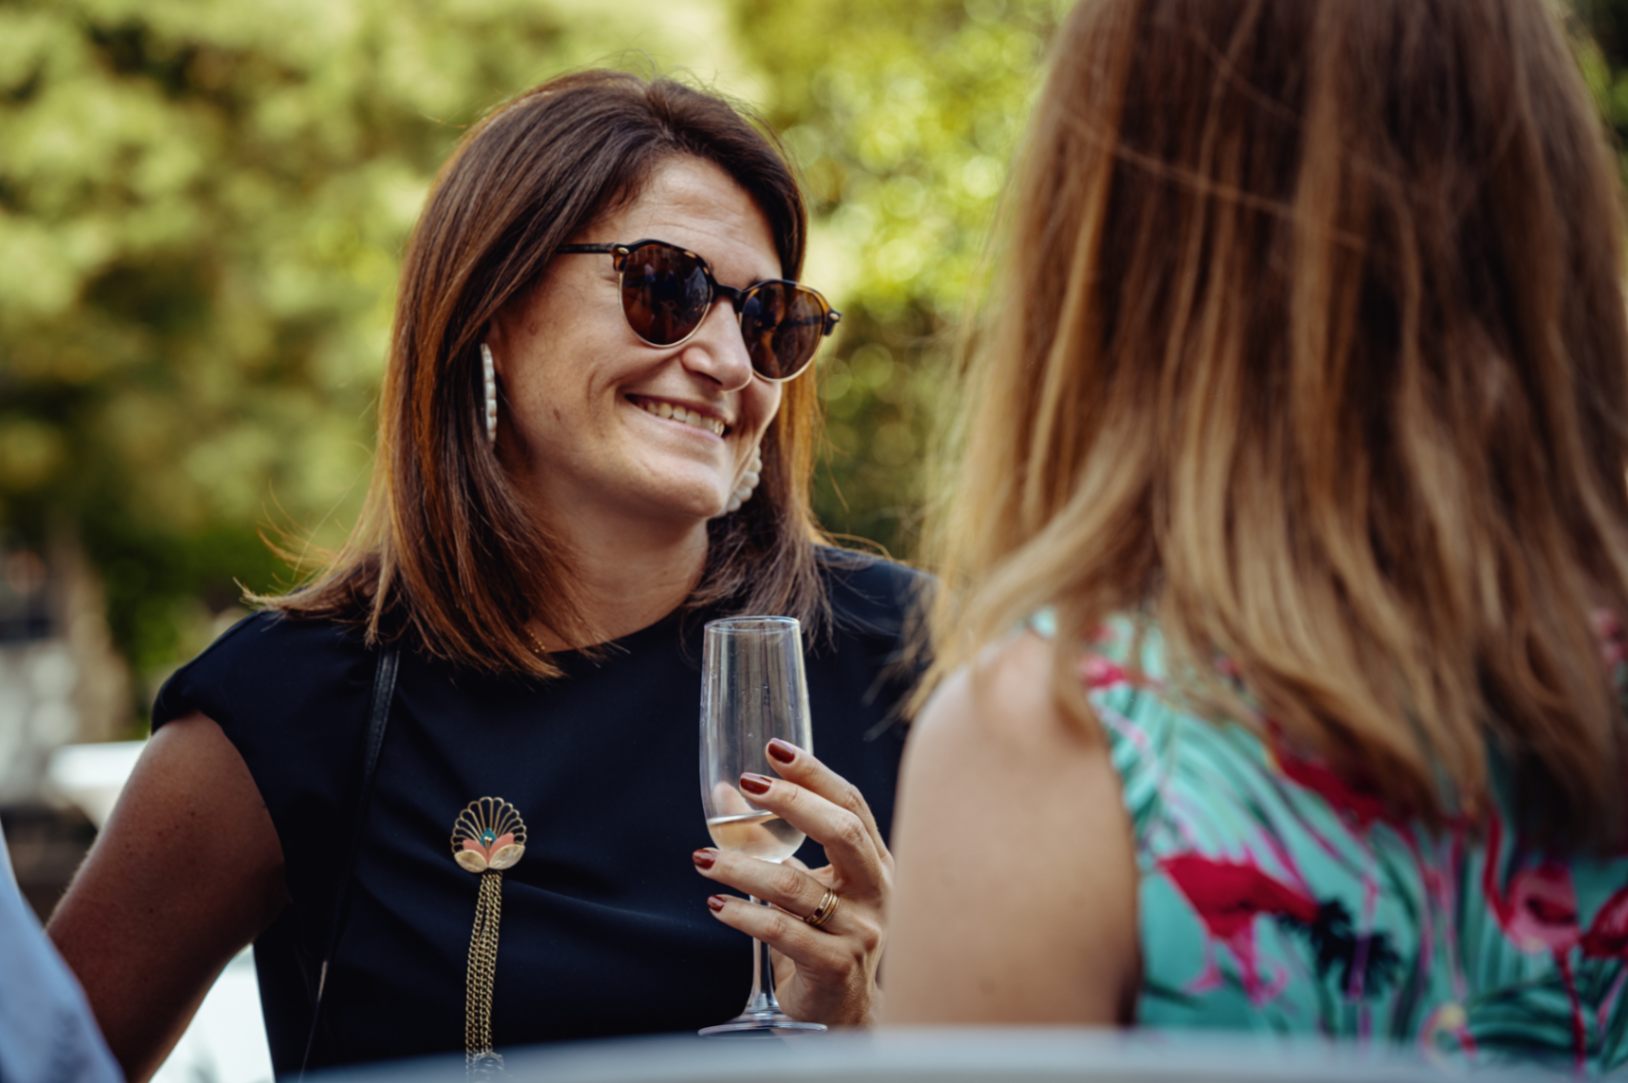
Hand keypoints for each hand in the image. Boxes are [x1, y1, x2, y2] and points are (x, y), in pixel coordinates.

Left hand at [692, 738, 891, 1026]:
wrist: (841, 1017)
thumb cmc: (822, 940)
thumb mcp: (801, 885)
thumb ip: (769, 840)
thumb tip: (728, 791)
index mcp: (874, 863)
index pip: (850, 804)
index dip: (814, 774)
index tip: (775, 748)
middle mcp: (876, 891)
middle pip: (843, 832)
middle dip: (793, 801)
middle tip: (749, 785)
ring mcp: (860, 930)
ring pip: (798, 885)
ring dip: (744, 866)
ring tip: (704, 859)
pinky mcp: (836, 966)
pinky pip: (784, 931)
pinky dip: (744, 915)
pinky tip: (716, 905)